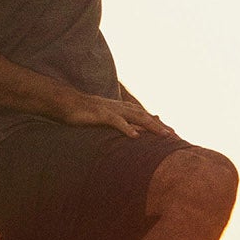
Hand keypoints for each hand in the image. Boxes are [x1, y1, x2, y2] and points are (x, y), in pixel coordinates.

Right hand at [59, 93, 176, 138]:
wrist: (65, 103)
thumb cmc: (82, 112)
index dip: (157, 124)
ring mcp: (111, 110)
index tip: (171, 132)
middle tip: (174, 135)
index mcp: (120, 109)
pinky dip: (126, 128)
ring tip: (164, 135)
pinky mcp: (101, 115)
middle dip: (160, 126)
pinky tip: (135, 136)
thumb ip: (116, 122)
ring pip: (136, 117)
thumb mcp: (102, 118)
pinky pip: (116, 122)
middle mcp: (119, 107)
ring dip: (151, 126)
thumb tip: (130, 131)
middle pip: (144, 116)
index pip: (143, 116)